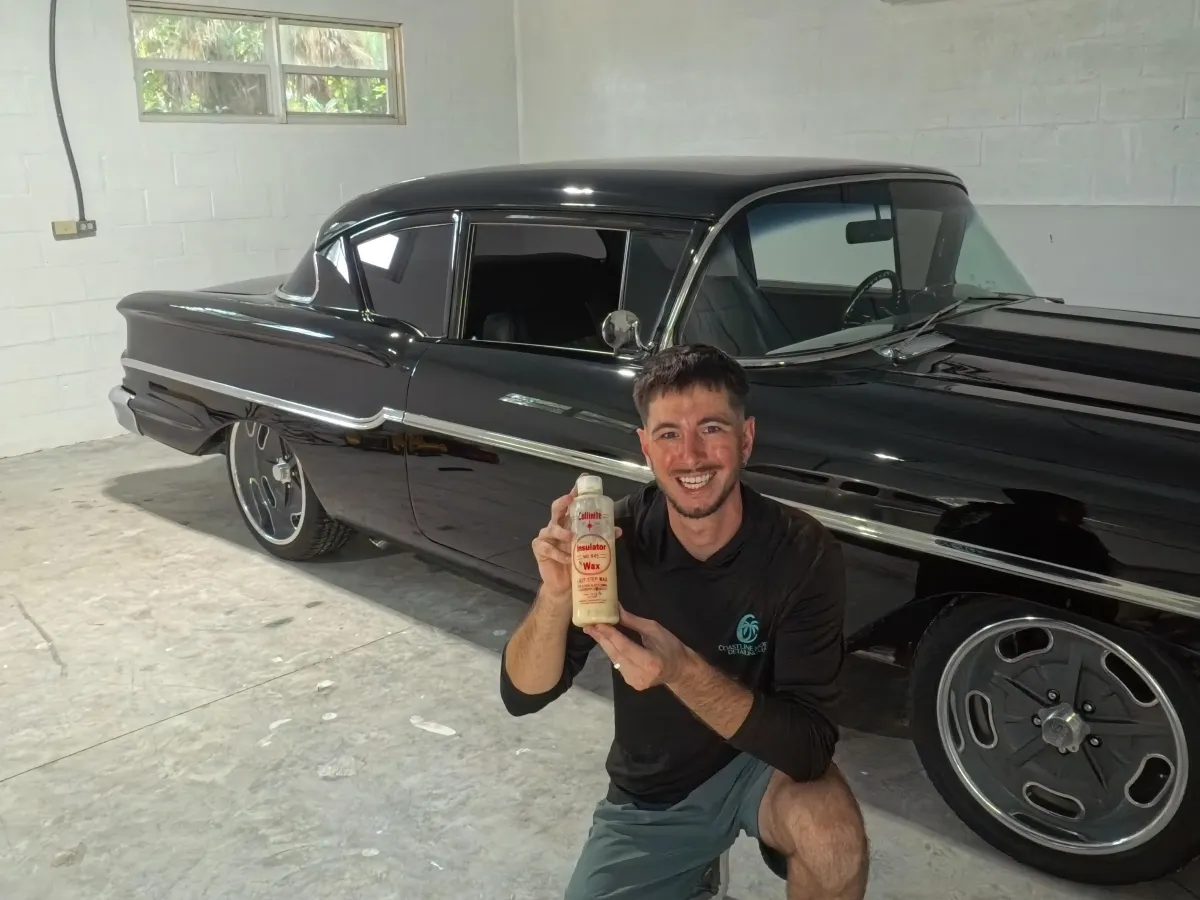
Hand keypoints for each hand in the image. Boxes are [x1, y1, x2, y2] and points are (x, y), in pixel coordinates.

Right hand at [531, 481, 621, 602]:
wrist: (565, 586)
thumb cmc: (577, 563)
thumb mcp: (589, 548)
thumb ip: (602, 538)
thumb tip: (618, 530)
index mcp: (568, 522)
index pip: (571, 504)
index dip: (575, 491)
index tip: (581, 480)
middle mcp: (556, 526)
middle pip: (556, 509)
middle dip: (563, 502)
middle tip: (570, 499)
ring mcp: (546, 537)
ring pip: (551, 528)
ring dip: (562, 532)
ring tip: (572, 538)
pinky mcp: (540, 549)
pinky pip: (547, 548)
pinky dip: (559, 553)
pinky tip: (567, 559)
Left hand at [585, 608, 690, 690]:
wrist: (680, 670)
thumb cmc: (672, 647)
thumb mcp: (655, 630)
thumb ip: (633, 622)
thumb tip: (616, 609)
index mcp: (650, 662)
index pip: (624, 646)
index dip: (609, 634)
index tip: (596, 623)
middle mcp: (640, 675)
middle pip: (616, 654)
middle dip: (601, 638)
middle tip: (588, 626)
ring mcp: (635, 682)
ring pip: (614, 660)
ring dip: (604, 645)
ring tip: (593, 632)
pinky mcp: (631, 683)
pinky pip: (618, 664)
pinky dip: (612, 652)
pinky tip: (605, 642)